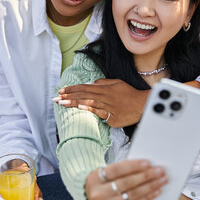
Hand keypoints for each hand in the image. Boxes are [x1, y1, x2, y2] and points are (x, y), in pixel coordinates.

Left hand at [55, 79, 199, 127]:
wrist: (143, 105)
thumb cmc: (130, 94)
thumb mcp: (117, 83)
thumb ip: (104, 82)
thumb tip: (92, 83)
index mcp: (105, 88)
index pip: (85, 87)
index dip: (72, 89)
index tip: (61, 90)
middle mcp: (105, 96)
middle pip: (84, 95)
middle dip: (68, 96)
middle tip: (56, 98)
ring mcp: (108, 106)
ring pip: (88, 102)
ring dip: (74, 102)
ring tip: (62, 103)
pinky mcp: (112, 117)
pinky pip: (99, 112)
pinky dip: (89, 109)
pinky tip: (79, 107)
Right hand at [85, 160, 167, 199]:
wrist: (87, 199)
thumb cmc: (101, 181)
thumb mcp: (104, 172)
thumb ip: (120, 169)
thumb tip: (144, 165)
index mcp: (95, 178)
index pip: (117, 170)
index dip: (133, 166)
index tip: (148, 163)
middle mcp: (100, 193)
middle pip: (127, 183)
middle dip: (146, 176)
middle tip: (160, 170)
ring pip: (133, 194)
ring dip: (151, 186)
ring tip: (162, 179)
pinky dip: (148, 196)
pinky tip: (157, 190)